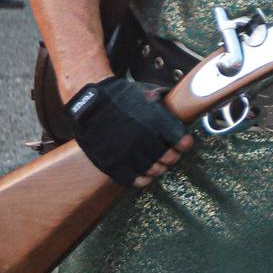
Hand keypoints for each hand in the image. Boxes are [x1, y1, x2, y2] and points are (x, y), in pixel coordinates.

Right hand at [67, 77, 192, 186]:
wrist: (88, 105)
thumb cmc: (119, 97)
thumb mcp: (146, 93)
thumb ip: (165, 104)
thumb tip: (185, 105)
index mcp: (154, 120)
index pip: (181, 140)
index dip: (184, 143)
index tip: (183, 143)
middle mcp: (142, 138)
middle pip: (169, 158)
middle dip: (171, 156)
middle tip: (169, 153)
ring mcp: (126, 153)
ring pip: (153, 169)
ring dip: (158, 167)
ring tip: (155, 161)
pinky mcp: (112, 164)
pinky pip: (134, 180)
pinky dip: (142, 179)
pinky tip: (144, 174)